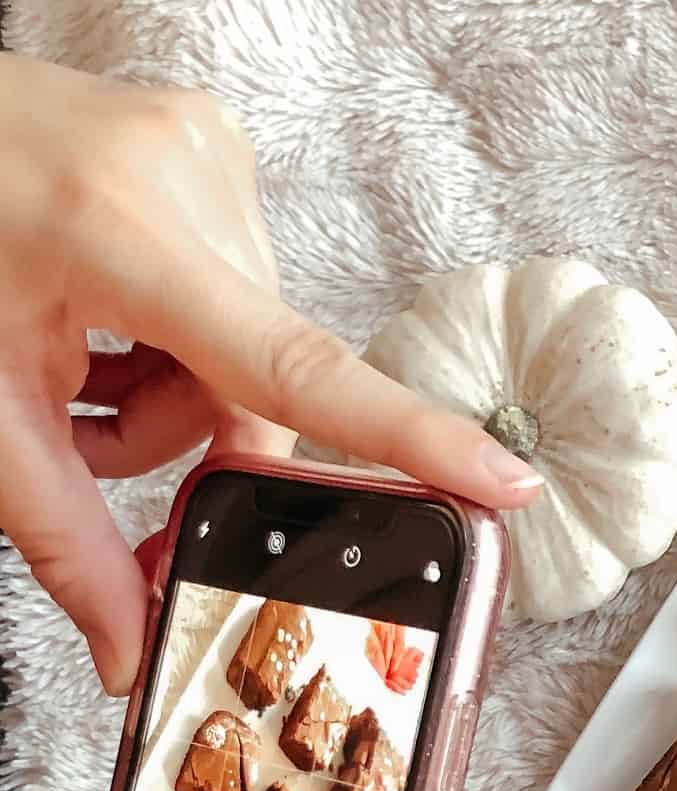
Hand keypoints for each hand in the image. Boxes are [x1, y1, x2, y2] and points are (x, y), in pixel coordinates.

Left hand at [0, 57, 542, 694]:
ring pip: (244, 343)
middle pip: (257, 381)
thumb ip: (63, 539)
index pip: (296, 364)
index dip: (407, 436)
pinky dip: (171, 326)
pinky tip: (99, 312)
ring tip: (76, 363)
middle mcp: (185, 175)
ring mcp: (203, 149)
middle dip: (185, 438)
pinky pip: (231, 282)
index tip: (498, 481)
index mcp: (117, 231)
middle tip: (87, 433)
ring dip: (173, 387)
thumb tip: (130, 647)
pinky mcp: (204, 143)